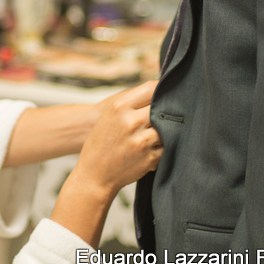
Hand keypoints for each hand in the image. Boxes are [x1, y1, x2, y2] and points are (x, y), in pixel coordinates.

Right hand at [73, 79, 161, 196]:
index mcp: (119, 107)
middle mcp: (131, 122)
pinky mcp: (150, 158)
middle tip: (165, 114)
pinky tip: (152, 147)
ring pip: (169, 127)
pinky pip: (167, 146)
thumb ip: (132, 102)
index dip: (160, 91)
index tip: (163, 96)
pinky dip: (164, 145)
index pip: (151, 88)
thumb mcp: (110, 115)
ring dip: (167, 129)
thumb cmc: (102, 141)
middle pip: (163, 107)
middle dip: (165, 110)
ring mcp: (142, 141)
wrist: (94, 174)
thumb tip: (159, 90)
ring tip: (158, 132)